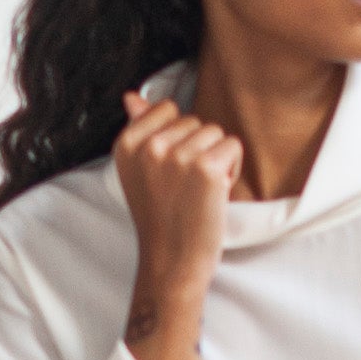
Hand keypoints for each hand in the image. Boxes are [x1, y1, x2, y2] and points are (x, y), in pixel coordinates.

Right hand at [114, 88, 237, 359]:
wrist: (171, 263)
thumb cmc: (160, 218)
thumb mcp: (139, 171)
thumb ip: (138, 129)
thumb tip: (132, 96)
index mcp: (127, 143)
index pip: (167, 109)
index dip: (178, 139)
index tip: (168, 173)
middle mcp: (149, 146)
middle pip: (195, 121)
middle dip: (198, 150)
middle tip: (185, 188)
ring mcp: (177, 156)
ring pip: (216, 132)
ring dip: (217, 160)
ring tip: (199, 192)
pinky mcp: (206, 168)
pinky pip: (233, 146)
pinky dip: (232, 170)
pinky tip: (214, 195)